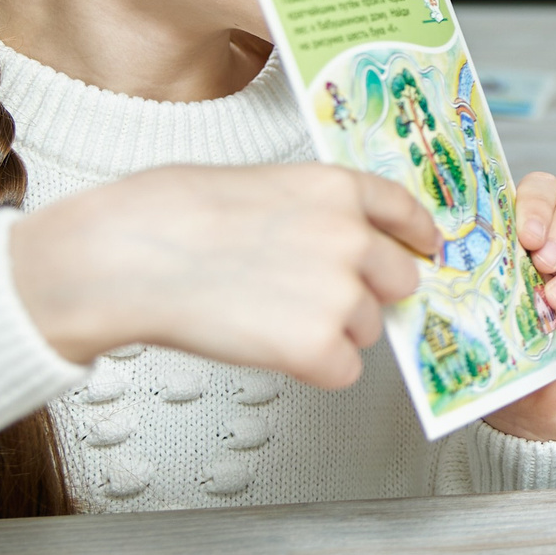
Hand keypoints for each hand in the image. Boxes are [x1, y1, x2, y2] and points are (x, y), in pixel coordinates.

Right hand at [8, 164, 439, 387]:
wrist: (130, 256)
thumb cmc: (170, 216)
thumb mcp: (260, 184)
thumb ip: (312, 211)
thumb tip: (334, 243)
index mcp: (336, 188)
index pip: (405, 211)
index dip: (418, 234)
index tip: (425, 248)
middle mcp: (353, 237)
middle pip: (399, 280)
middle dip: (364, 293)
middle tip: (307, 298)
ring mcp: (341, 292)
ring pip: (369, 329)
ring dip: (331, 332)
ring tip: (265, 314)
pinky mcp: (319, 346)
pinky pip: (343, 370)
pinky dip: (312, 369)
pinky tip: (266, 345)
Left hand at [487, 172, 555, 443]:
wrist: (533, 412)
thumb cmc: (512, 353)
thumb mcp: (490, 309)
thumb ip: (484, 277)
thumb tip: (455, 255)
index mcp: (545, 232)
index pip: (548, 188)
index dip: (539, 201)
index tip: (523, 235)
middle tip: (544, 258)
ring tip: (555, 299)